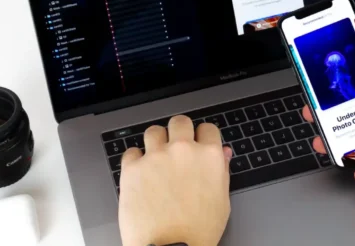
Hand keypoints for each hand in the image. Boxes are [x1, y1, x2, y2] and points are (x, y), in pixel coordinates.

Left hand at [118, 115, 233, 245]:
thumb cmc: (198, 231)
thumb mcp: (222, 201)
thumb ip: (221, 171)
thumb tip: (223, 153)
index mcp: (209, 157)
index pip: (208, 129)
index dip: (202, 137)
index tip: (198, 145)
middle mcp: (183, 151)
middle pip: (180, 122)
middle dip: (178, 132)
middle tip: (176, 147)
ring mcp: (156, 157)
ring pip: (154, 131)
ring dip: (155, 142)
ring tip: (155, 159)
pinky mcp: (133, 168)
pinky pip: (131, 152)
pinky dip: (135, 160)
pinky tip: (140, 173)